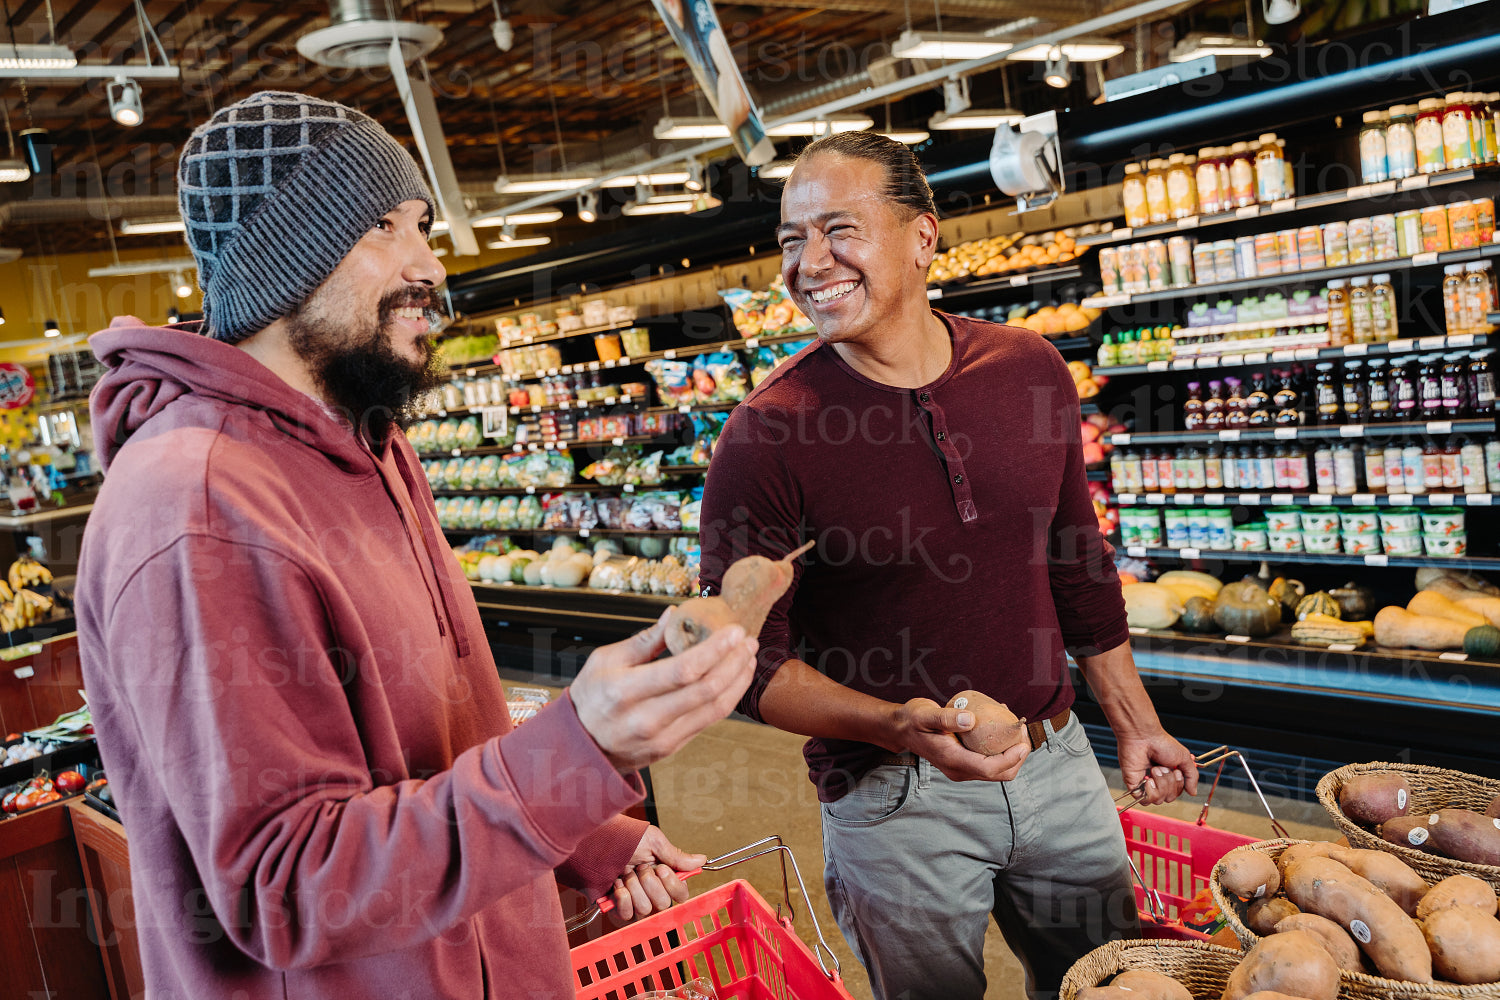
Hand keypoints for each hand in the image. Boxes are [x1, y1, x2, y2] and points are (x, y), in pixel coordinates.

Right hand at [572, 612, 757, 772]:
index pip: (682, 670)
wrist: (581, 747)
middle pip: (705, 690)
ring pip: (714, 708)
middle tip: (748, 641)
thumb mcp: (604, 661)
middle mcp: (646, 719)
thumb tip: (673, 615)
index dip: (715, 650)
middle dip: (734, 662)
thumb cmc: (591, 698)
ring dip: (738, 680)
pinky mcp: (672, 747)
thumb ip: (643, 641)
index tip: (733, 631)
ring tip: (748, 657)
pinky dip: (727, 698)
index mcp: (624, 691)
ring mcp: (661, 738)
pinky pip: (708, 721)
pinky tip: (734, 679)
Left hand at [610, 826, 706, 921]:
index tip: (660, 868)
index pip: (681, 894)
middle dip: (649, 883)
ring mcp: (635, 901)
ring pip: (645, 909)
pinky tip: (616, 884)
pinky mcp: (618, 908)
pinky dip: (622, 897)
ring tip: (625, 873)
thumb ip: (677, 856)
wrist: (594, 842)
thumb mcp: (654, 842)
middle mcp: (652, 890)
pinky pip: (627, 915)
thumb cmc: (622, 837)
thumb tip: (702, 860)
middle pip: (663, 904)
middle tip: (639, 868)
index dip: (673, 884)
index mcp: (664, 875)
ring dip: (633, 887)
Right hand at [891, 698, 1029, 781]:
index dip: (1011, 759)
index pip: (990, 769)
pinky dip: (1001, 748)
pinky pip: (990, 761)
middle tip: (1021, 730)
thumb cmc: (912, 719)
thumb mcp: (925, 714)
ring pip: (998, 770)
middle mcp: (959, 770)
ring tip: (1013, 725)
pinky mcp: (965, 763)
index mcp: (952, 760)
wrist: (901, 729)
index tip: (1023, 742)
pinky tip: (999, 726)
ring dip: (1011, 751)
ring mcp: (962, 769)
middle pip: (1000, 774)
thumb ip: (946, 717)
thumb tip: (970, 719)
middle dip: (1017, 756)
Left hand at [1117, 730, 1198, 804]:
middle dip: (1169, 783)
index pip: (1177, 792)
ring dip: (1160, 784)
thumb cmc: (1161, 743)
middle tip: (1163, 767)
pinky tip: (1148, 779)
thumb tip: (1193, 792)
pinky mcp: (1134, 785)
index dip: (1179, 785)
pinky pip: (1145, 801)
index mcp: (1168, 775)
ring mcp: (1145, 783)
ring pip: (1158, 800)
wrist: (1143, 737)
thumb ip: (1192, 777)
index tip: (1176, 770)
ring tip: (1155, 769)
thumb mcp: (1184, 758)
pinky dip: (1149, 792)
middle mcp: (1157, 780)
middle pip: (1169, 798)